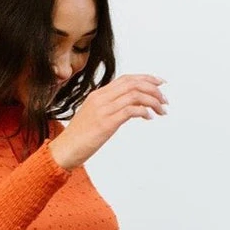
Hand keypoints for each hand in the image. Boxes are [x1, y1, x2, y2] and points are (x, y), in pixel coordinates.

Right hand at [48, 74, 167, 168]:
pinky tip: (149, 117)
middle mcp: (101, 98)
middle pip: (133, 83)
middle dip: (153, 88)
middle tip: (165, 99)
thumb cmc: (79, 138)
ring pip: (135, 94)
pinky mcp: (106, 123)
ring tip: (161, 110)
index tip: (160, 83)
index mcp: (98, 95)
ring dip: (153, 101)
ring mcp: (104, 109)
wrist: (64, 150)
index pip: (126, 79)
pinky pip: (130, 110)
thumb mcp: (94, 117)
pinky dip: (144, 111)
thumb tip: (128, 108)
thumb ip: (109, 109)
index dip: (146, 78)